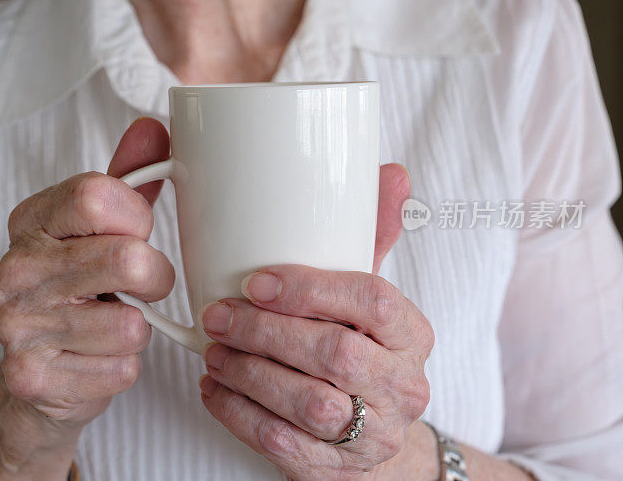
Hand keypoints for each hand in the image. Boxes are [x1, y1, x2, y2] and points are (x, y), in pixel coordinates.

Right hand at [0, 118, 172, 478]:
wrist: (40, 371)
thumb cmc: (81, 288)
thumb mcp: (101, 228)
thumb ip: (130, 179)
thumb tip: (156, 127)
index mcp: (31, 220)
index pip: (98, 195)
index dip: (137, 217)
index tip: (136, 232)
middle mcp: (14, 268)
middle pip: (126, 259)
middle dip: (155, 277)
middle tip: (142, 285)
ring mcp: (15, 325)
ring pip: (131, 325)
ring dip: (138, 328)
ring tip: (112, 322)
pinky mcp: (31, 377)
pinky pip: (120, 369)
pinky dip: (123, 366)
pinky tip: (97, 357)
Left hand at [198, 165, 436, 479]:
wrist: (372, 432)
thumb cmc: (361, 350)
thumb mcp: (366, 298)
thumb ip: (371, 238)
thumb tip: (391, 173)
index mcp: (411, 332)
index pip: (371, 301)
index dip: (309, 289)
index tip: (255, 280)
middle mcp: (401, 384)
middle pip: (334, 354)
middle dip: (264, 332)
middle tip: (216, 316)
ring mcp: (372, 432)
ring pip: (308, 403)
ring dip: (248, 373)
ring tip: (212, 350)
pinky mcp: (336, 469)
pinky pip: (283, 444)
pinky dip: (238, 413)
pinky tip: (214, 388)